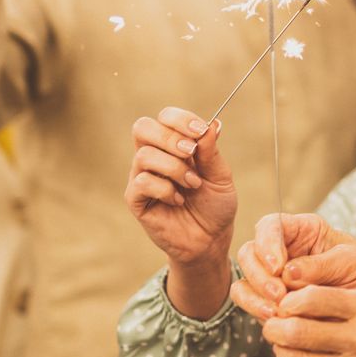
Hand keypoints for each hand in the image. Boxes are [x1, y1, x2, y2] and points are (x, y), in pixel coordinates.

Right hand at [124, 107, 236, 267]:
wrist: (210, 238)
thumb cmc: (214, 205)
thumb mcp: (220, 175)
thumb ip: (211, 151)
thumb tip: (212, 124)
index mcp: (174, 145)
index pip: (165, 117)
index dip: (180, 119)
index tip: (200, 131)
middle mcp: (154, 157)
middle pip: (143, 127)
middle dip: (170, 137)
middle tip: (191, 153)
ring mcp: (142, 177)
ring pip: (144, 155)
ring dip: (174, 168)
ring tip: (192, 184)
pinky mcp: (135, 200)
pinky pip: (141, 182)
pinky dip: (165, 189)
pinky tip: (178, 200)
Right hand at [230, 218, 355, 329]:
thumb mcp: (354, 262)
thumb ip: (321, 265)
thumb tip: (287, 273)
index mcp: (304, 231)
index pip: (271, 225)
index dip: (267, 242)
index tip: (278, 266)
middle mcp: (284, 252)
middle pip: (250, 253)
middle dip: (259, 274)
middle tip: (279, 294)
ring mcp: (275, 280)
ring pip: (245, 281)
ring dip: (254, 296)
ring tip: (276, 312)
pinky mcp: (273, 304)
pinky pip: (251, 304)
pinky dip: (256, 311)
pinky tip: (276, 321)